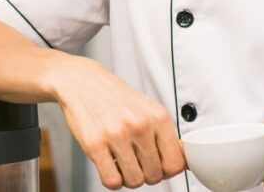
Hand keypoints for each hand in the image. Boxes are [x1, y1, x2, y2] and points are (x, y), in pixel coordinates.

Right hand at [46, 55, 185, 188]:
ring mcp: (117, 135)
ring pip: (135, 181)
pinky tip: (110, 166)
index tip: (160, 167)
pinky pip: (112, 181)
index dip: (168, 170)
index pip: (175, 163)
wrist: (83, 82)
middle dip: (147, 175)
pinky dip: (112, 180)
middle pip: (155, 175)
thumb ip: (163, 134)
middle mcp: (140, 125)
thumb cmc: (115, 97)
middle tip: (137, 164)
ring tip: (122, 164)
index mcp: (157, 117)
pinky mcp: (95, 144)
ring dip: (129, 178)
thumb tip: (180, 161)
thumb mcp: (148, 108)